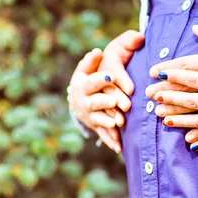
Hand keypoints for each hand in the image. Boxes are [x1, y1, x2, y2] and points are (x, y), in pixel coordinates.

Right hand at [68, 30, 144, 152]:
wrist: (78, 101)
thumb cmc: (89, 79)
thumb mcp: (88, 67)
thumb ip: (94, 59)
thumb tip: (99, 51)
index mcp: (82, 84)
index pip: (91, 80)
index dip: (100, 78)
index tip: (111, 76)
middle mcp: (84, 101)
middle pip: (95, 102)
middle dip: (106, 102)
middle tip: (116, 102)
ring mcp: (90, 116)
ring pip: (99, 119)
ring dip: (108, 121)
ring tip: (118, 123)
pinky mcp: (97, 127)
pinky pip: (104, 134)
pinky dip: (111, 140)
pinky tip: (119, 146)